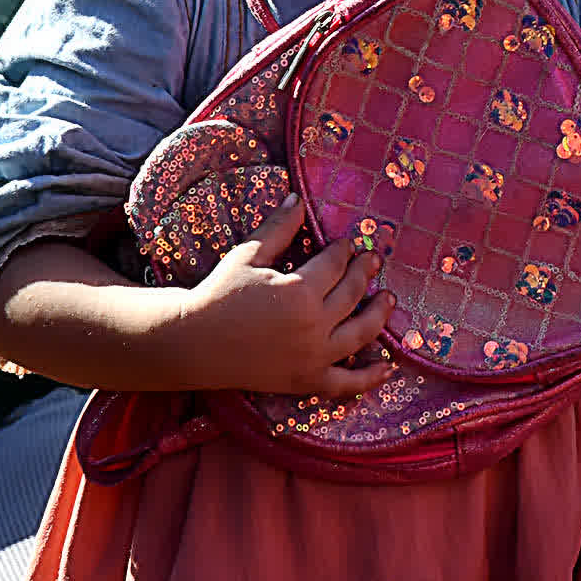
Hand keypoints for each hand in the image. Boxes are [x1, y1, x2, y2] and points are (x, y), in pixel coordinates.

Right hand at [169, 198, 395, 397]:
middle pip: (353, 293)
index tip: (348, 243)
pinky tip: (388, 367)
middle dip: (365, 273)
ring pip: (361, 333)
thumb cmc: (218, 294)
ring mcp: (312, 356)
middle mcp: (313, 324)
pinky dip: (369, 377)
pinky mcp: (305, 382)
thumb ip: (278, 227)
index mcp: (300, 290)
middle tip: (373, 261)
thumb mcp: (248, 255)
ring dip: (380, 314)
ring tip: (389, 298)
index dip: (345, 250)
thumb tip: (298, 197)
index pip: (336, 264)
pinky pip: (346, 383)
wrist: (192, 343)